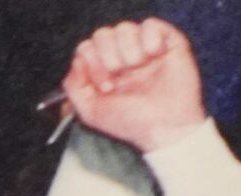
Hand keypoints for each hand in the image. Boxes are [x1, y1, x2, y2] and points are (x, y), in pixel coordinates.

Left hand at [62, 20, 205, 153]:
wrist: (164, 126)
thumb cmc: (129, 121)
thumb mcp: (89, 111)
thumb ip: (72, 85)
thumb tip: (78, 60)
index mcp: (103, 68)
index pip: (86, 47)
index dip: (92, 64)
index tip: (107, 87)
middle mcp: (122, 55)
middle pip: (102, 35)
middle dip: (108, 60)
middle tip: (121, 81)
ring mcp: (143, 47)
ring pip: (124, 28)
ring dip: (129, 53)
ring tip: (140, 70)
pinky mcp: (167, 41)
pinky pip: (150, 24)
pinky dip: (150, 43)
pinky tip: (157, 59)